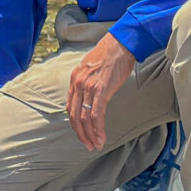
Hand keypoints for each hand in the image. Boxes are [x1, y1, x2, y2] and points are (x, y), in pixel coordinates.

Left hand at [66, 33, 135, 150]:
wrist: (119, 45)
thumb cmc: (109, 56)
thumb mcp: (91, 68)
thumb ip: (87, 81)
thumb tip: (90, 95)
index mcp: (74, 79)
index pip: (70, 107)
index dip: (75, 123)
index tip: (82, 133)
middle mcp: (78, 84)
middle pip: (74, 115)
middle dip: (81, 133)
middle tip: (88, 145)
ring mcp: (88, 87)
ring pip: (84, 118)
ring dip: (90, 135)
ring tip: (96, 145)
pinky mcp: (101, 91)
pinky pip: (96, 115)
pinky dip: (98, 129)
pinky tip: (101, 138)